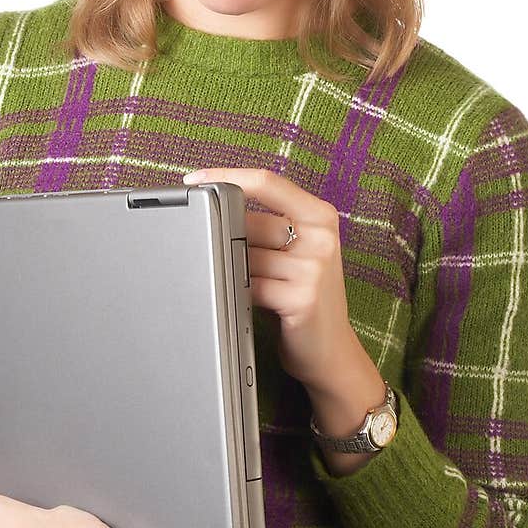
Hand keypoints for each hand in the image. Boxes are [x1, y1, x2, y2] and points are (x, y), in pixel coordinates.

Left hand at [182, 166, 362, 396]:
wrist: (332, 353)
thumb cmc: (305, 298)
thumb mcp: (300, 253)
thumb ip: (268, 227)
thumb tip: (214, 207)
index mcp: (321, 216)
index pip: (268, 182)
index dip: (226, 175)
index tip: (194, 179)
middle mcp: (321, 238)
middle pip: (250, 222)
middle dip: (226, 239)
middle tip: (217, 252)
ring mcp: (314, 268)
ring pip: (245, 256)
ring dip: (232, 270)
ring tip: (245, 285)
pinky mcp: (301, 298)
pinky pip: (249, 286)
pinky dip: (238, 293)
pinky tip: (247, 302)